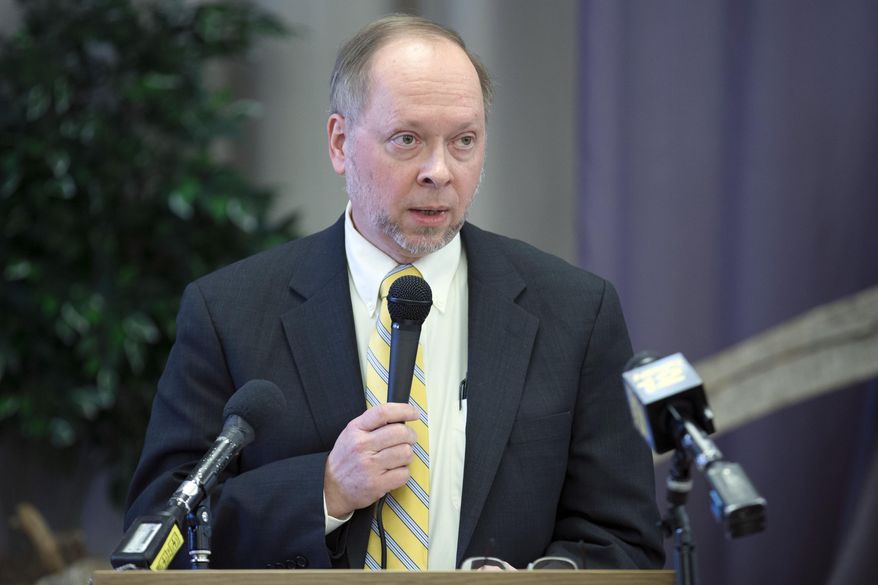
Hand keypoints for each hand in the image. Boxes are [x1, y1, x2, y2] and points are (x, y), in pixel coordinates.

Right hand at [324, 403, 417, 517]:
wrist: (331, 488)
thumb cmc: (345, 460)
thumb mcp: (351, 434)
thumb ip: (372, 424)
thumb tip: (400, 417)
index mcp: (356, 430)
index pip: (383, 413)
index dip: (404, 410)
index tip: (414, 413)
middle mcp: (362, 446)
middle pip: (400, 432)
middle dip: (411, 435)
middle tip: (409, 439)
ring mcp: (369, 466)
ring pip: (406, 453)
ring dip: (407, 455)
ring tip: (398, 458)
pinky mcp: (377, 484)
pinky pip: (404, 473)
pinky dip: (403, 473)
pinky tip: (394, 471)